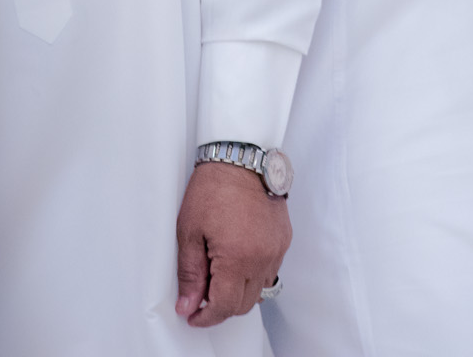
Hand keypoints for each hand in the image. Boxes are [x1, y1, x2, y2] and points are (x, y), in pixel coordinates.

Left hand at [175, 161, 289, 326]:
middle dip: (221, 307)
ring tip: (220, 274)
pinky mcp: (284, 238)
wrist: (242, 156)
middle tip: (202, 294)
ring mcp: (277, 248)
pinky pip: (271, 271)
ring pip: (259, 290)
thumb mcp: (189, 231)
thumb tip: (188, 305)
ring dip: (239, 292)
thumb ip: (190, 274)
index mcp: (237, 257)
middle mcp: (263, 257)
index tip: (193, 314)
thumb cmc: (213, 188)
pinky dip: (254, 274)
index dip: (205, 317)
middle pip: (244, 304)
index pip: (224, 307)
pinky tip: (238, 259)